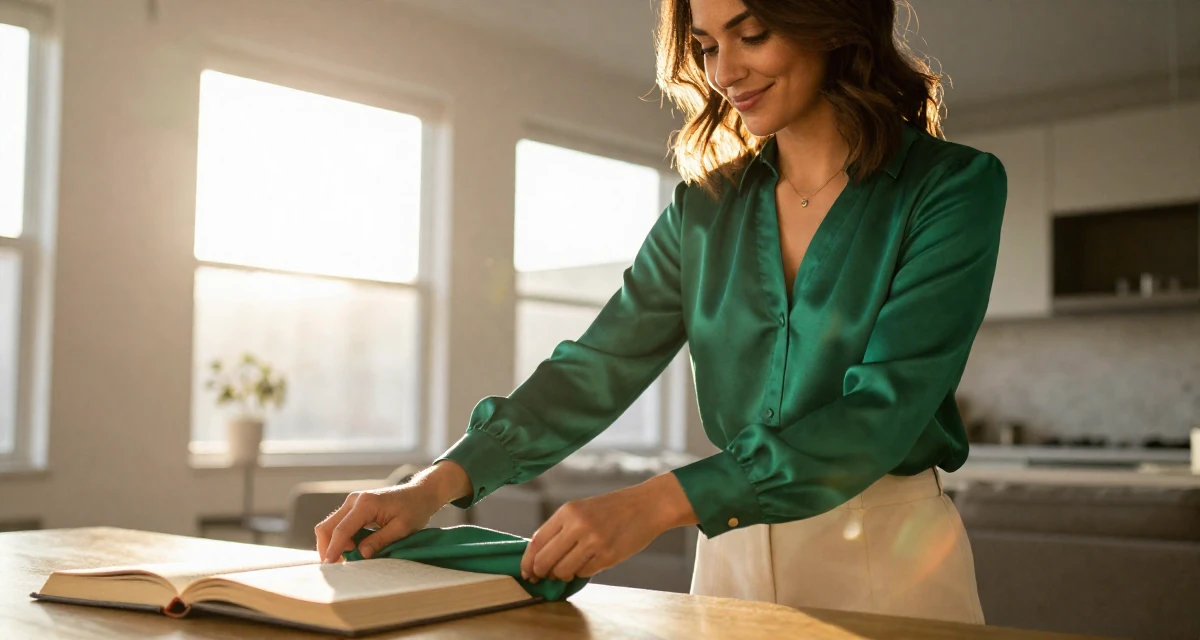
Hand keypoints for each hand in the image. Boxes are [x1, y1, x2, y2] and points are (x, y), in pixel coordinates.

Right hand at [314, 461, 470, 563]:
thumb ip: (380, 540)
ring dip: (334, 544)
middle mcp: (354, 500)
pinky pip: (340, 524)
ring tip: (347, 560)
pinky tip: (353, 550)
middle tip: (336, 567)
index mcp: (365, 504)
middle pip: (327, 526)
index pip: (341, 530)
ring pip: (331, 526)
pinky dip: (341, 539)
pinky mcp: (354, 506)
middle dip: (327, 548)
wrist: (420, 493)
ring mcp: (353, 502)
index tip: (328, 566)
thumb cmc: (414, 510)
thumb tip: (361, 555)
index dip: (333, 549)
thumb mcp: (402, 528)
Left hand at [520, 472, 697, 581]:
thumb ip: (560, 530)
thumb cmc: (611, 509)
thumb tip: (537, 557)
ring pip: (563, 571)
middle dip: (541, 573)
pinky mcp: (608, 557)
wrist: (647, 506)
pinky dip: (581, 572)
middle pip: (545, 561)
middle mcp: (578, 526)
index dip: (527, 561)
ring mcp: (594, 542)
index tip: (526, 572)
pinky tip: (589, 562)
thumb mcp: (581, 510)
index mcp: (568, 511)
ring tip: (569, 567)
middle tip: (543, 576)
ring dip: (562, 575)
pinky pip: (583, 573)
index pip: (536, 542)